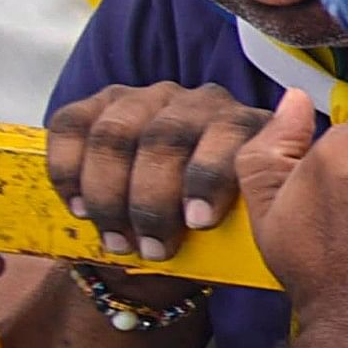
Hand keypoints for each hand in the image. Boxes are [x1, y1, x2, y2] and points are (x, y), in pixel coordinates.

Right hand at [42, 82, 264, 264]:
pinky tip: (80, 209)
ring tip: (118, 241)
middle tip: (152, 248)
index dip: (209, 177)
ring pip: (115, 135)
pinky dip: (69, 171)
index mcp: (245, 123)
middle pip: (165, 138)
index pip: (229, 134)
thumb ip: (264, 195)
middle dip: (152, 201)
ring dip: (109, 196)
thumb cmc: (221, 218)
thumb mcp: (254, 214)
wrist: (176, 215)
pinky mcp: (100, 105)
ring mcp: (147, 98)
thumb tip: (278, 182)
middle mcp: (197, 101)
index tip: (199, 222)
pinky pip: (71, 126)